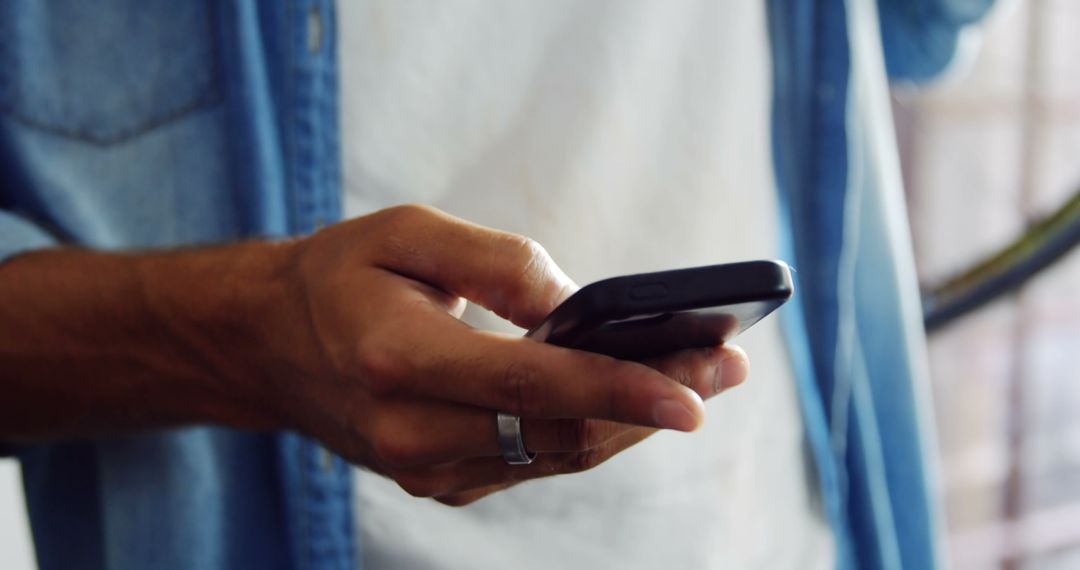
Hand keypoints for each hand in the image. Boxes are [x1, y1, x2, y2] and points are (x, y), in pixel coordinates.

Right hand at [245, 205, 748, 504]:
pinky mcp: (438, 482)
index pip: (529, 383)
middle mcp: (409, 432)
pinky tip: (634, 399)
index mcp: (396, 361)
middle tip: (727, 368)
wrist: (273, 344)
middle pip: (558, 433)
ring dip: (633, 421)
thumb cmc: (342, 275)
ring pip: (555, 455)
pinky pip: (532, 461)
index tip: (697, 390)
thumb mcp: (406, 232)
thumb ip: (498, 263)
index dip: (619, 387)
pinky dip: (590, 432)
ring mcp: (423, 470)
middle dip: (651, 404)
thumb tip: (580, 306)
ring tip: (702, 378)